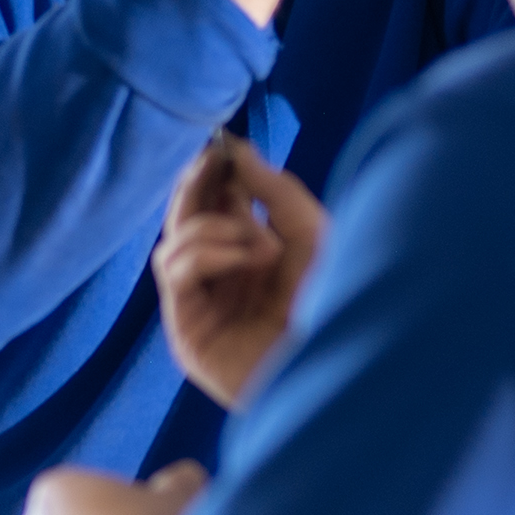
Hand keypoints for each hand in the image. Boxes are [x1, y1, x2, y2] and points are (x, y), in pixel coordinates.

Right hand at [157, 134, 326, 408]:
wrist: (341, 369)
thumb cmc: (336, 306)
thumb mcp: (312, 234)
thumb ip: (276, 191)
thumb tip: (239, 151)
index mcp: (250, 254)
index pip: (214, 205)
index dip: (212, 173)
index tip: (222, 145)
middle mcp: (222, 278)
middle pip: (184, 220)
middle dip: (197, 186)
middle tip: (214, 161)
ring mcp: (202, 305)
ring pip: (172, 242)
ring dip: (215, 229)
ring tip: (265, 246)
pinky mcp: (188, 331)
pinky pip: (175, 273)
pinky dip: (206, 253)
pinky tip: (246, 259)